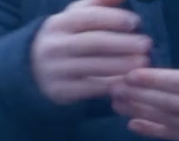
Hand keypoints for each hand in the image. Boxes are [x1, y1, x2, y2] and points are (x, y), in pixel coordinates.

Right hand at [31, 0, 151, 105]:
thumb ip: (98, 3)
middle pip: (93, 43)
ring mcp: (56, 71)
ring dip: (121, 65)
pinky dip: (110, 85)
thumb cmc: (64, 38)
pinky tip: (128, 81)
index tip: (136, 23)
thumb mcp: (74, 16)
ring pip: (92, 67)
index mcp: (59, 24)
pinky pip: (89, 89)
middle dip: (122, 44)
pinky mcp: (60, 92)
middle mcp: (55, 47)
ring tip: (143, 62)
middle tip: (147, 45)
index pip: (89, 18)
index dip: (113, 19)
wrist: (31, 70)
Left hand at [110, 0, 178, 140]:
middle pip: (163, 101)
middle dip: (136, 94)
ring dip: (138, 111)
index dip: (151, 79)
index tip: (130, 73)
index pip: (176, 82)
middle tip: (112, 86)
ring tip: (115, 102)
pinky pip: (171, 135)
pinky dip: (151, 131)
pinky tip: (132, 124)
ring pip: (163, 119)